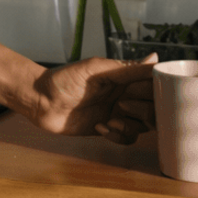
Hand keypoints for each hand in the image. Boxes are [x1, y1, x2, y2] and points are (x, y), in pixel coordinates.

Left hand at [31, 53, 157, 144]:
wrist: (41, 99)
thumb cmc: (64, 78)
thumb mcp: (96, 69)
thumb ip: (127, 68)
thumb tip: (156, 58)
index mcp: (124, 77)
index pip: (154, 85)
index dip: (156, 91)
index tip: (147, 94)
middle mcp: (125, 95)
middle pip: (155, 109)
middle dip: (144, 110)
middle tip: (122, 105)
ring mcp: (118, 113)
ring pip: (144, 126)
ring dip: (130, 125)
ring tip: (111, 120)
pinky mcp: (109, 129)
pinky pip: (128, 138)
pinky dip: (118, 136)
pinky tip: (100, 127)